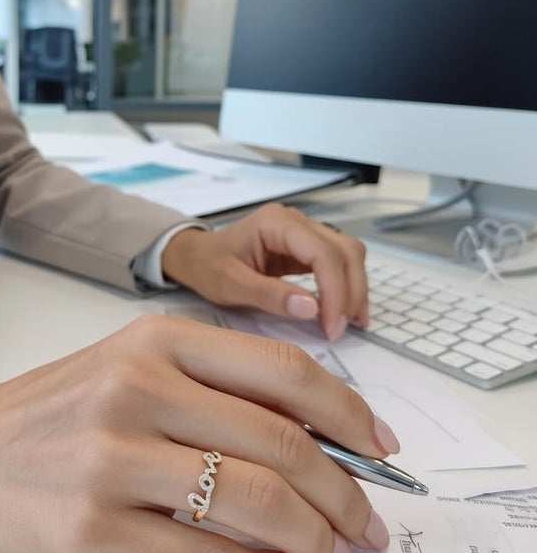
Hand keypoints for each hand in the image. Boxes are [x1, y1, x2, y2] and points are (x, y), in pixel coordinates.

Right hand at [0, 316, 394, 552]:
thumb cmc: (52, 410)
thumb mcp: (129, 365)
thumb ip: (212, 386)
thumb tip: (314, 437)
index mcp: (155, 340)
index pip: (282, 372)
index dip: (348, 413)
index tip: (381, 446)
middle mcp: (137, 389)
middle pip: (280, 442)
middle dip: (344, 491)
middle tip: (367, 523)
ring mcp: (112, 462)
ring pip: (254, 503)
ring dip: (314, 538)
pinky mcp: (93, 533)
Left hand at [162, 204, 368, 341]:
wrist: (197, 256)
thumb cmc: (208, 266)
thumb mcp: (231, 285)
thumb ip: (269, 295)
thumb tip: (311, 309)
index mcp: (276, 223)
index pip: (323, 252)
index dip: (335, 290)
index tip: (333, 326)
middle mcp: (296, 221)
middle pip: (345, 251)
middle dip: (351, 292)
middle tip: (341, 330)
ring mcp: (304, 232)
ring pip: (349, 254)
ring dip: (355, 289)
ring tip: (349, 323)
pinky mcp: (307, 247)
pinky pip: (338, 262)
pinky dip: (346, 286)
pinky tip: (343, 311)